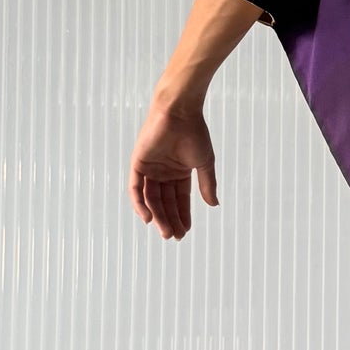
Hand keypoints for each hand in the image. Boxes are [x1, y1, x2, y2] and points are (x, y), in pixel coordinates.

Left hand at [128, 96, 218, 237]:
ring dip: (157, 216)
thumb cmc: (194, 133)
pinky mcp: (137, 164)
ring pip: (150, 199)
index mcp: (179, 172)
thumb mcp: (204, 163)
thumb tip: (214, 205)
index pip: (179, 199)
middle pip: (164, 202)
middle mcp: (163, 172)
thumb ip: (207, 185)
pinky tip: (148, 218)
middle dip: (170, 220)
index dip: (182, 215)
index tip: (185, 231)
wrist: (180, 113)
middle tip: (175, 236)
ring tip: (166, 232)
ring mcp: (149, 169)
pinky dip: (140, 204)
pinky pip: (135, 189)